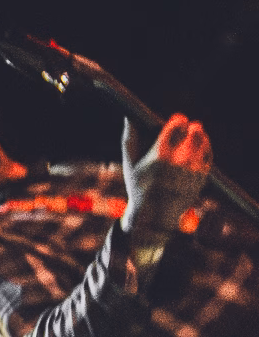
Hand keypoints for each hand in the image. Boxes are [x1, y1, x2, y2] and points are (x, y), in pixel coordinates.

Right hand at [121, 114, 211, 250]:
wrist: (154, 218)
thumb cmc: (139, 188)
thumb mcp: (129, 165)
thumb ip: (129, 139)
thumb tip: (129, 117)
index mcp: (160, 154)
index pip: (178, 123)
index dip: (177, 121)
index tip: (176, 123)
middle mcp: (179, 160)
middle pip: (195, 129)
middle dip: (190, 129)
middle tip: (186, 131)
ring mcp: (193, 169)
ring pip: (203, 140)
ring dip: (198, 138)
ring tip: (191, 140)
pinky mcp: (202, 177)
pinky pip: (208, 154)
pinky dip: (203, 150)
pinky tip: (196, 151)